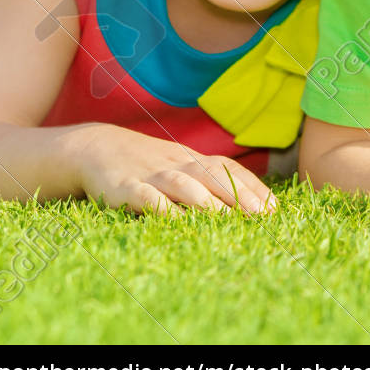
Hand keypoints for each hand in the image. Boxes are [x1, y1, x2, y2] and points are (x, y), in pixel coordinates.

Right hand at [75, 124, 275, 215]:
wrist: (96, 147)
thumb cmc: (147, 163)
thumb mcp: (178, 166)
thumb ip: (207, 180)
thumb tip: (246, 202)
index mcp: (191, 159)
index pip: (227, 169)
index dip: (251, 187)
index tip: (273, 207)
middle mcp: (176, 164)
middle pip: (212, 175)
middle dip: (239, 194)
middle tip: (262, 215)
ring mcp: (151, 174)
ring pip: (183, 185)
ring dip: (206, 201)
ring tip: (229, 219)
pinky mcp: (125, 187)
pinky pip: (146, 198)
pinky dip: (163, 208)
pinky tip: (177, 222)